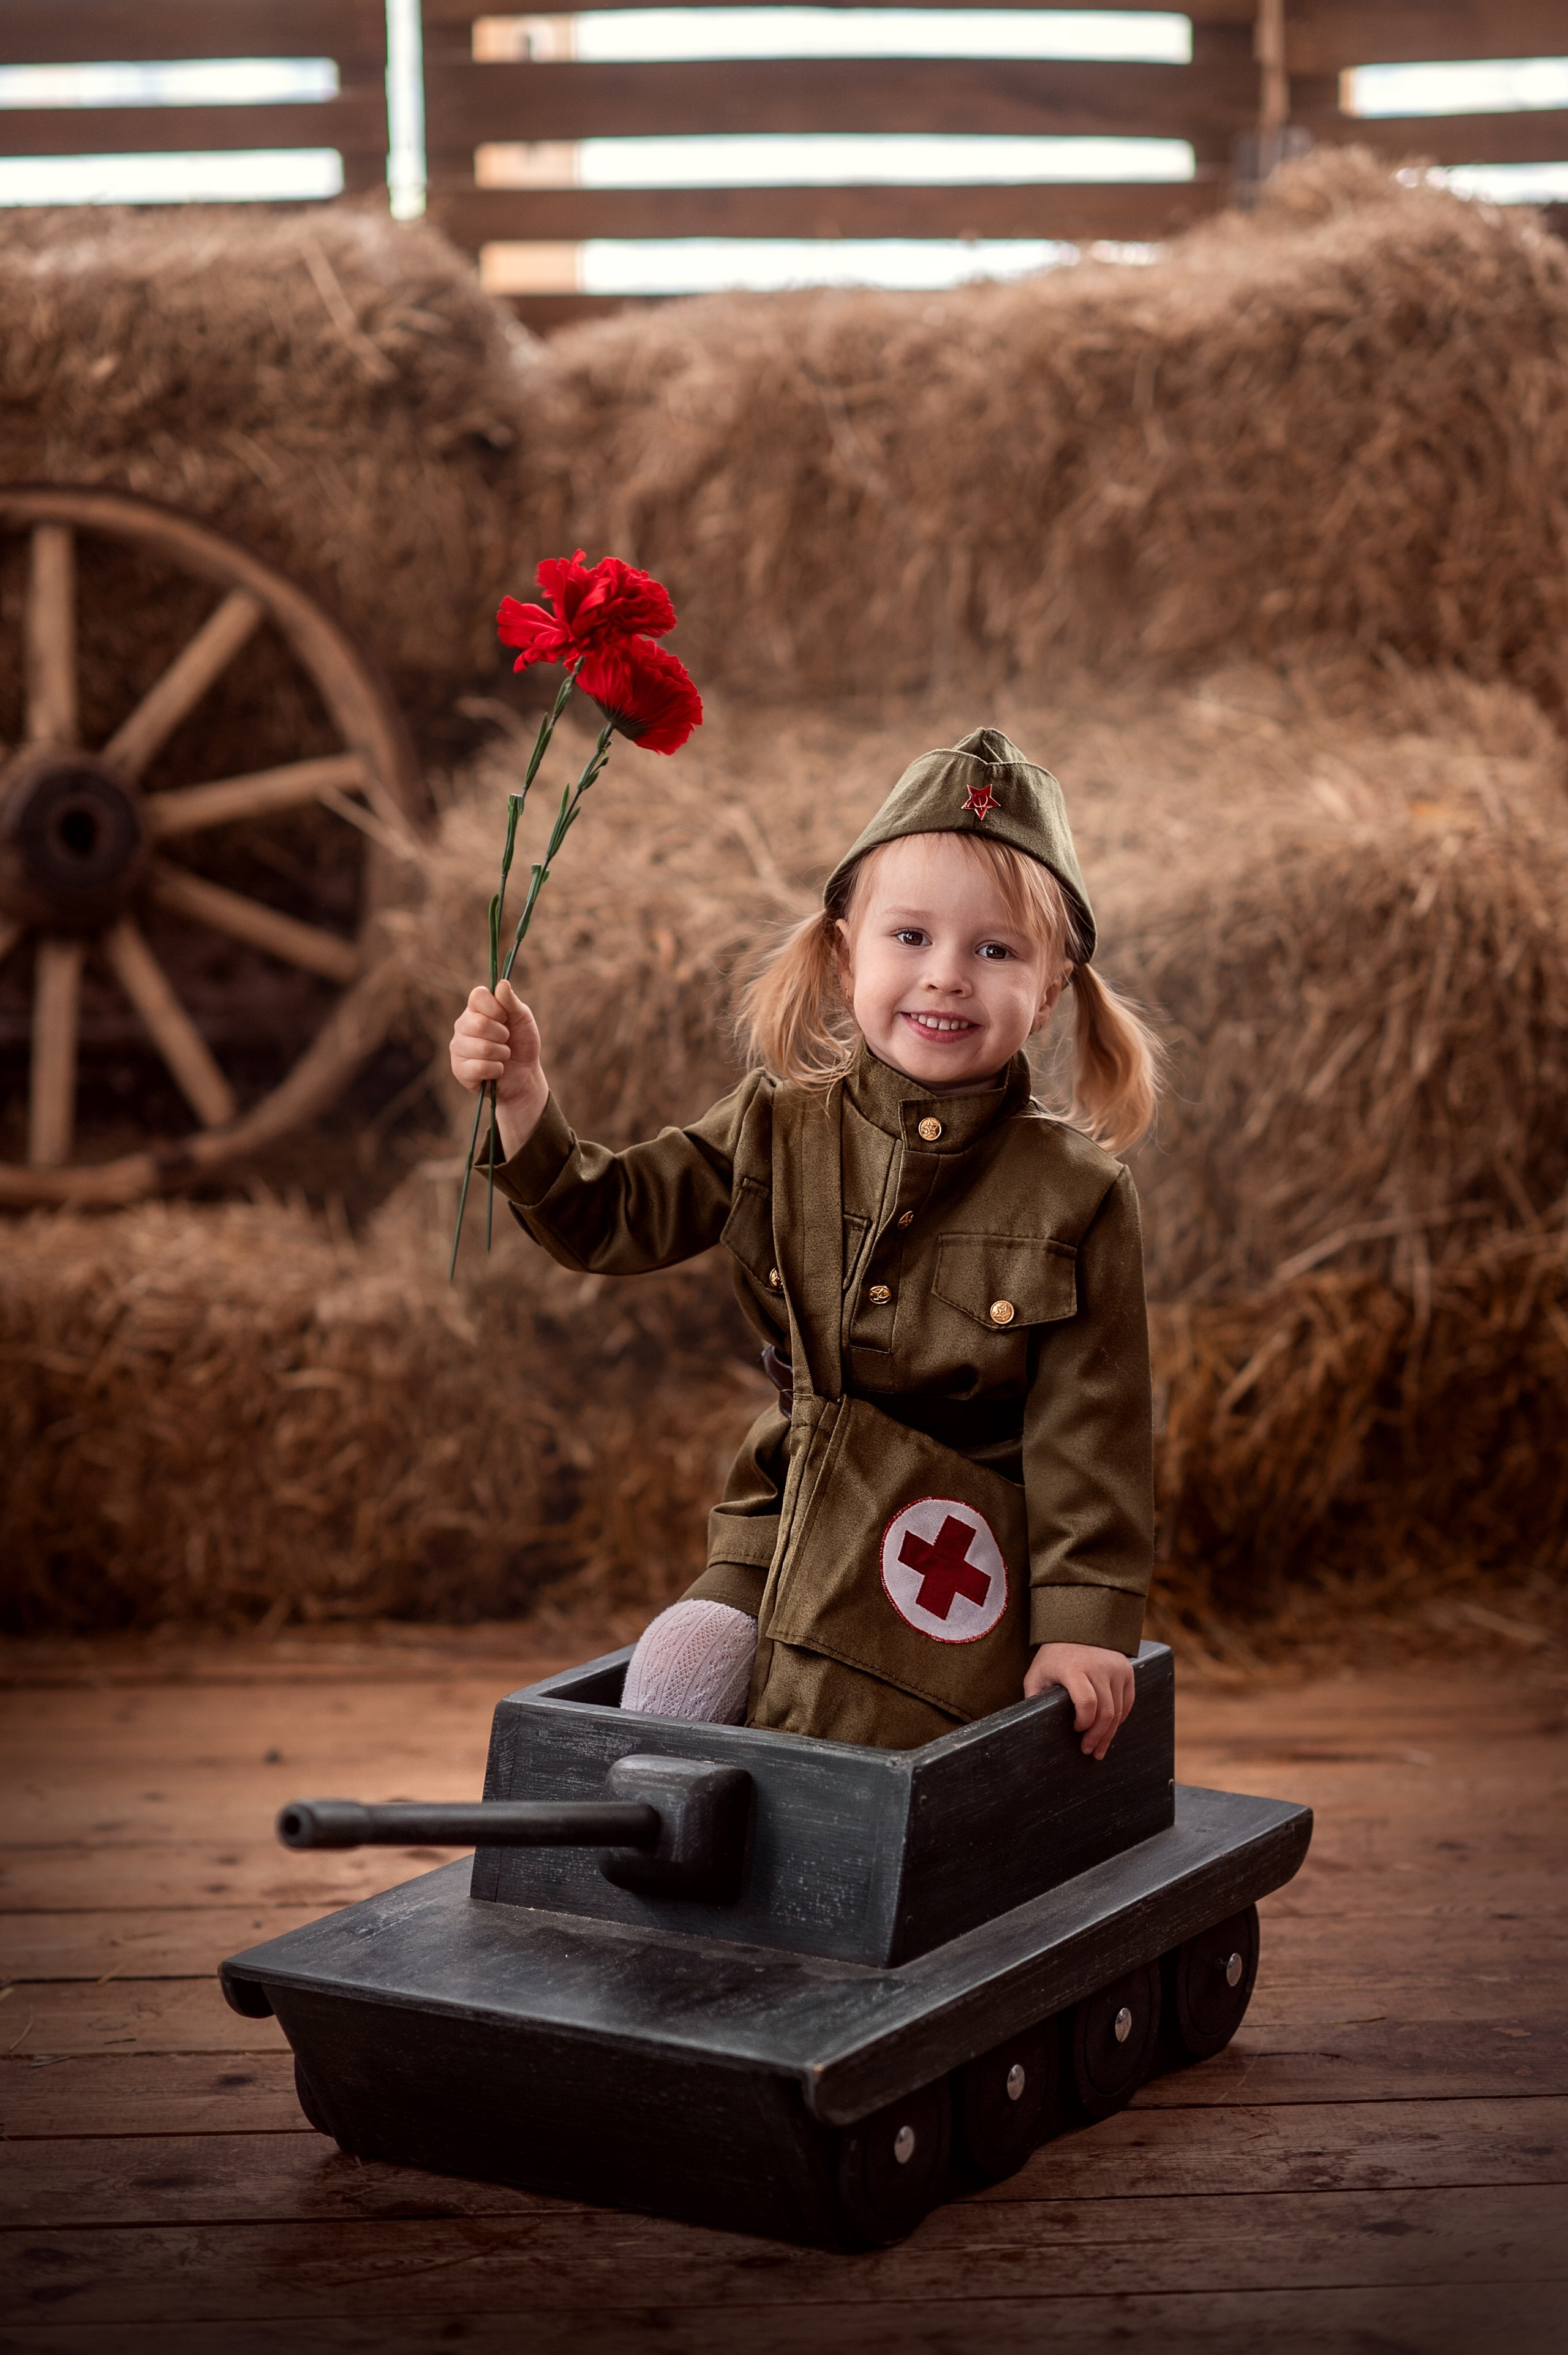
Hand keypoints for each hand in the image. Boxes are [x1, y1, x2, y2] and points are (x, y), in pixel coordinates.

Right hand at [449, 979, 546, 1157]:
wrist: (525, 1075)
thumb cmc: (522, 1043)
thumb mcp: (523, 1019)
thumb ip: (512, 1002)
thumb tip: (501, 984)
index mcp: (476, 1009)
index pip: (477, 996)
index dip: (495, 1007)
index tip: (505, 1017)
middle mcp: (462, 1026)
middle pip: (478, 1023)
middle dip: (501, 1034)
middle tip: (506, 1040)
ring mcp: (458, 1048)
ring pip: (481, 1048)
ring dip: (501, 1054)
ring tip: (503, 1056)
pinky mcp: (459, 1070)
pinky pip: (479, 1067)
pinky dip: (496, 1070)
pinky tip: (497, 1070)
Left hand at [1024, 1641, 1135, 1759]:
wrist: (1076, 1629)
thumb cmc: (1053, 1657)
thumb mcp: (1037, 1674)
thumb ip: (1034, 1698)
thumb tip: (1033, 1724)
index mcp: (1074, 1668)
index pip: (1087, 1702)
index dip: (1083, 1723)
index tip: (1075, 1730)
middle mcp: (1098, 1667)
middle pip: (1105, 1711)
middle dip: (1097, 1737)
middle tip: (1089, 1751)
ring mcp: (1116, 1668)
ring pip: (1118, 1711)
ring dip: (1109, 1733)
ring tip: (1099, 1748)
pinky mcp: (1127, 1670)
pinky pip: (1127, 1702)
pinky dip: (1119, 1718)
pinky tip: (1109, 1729)